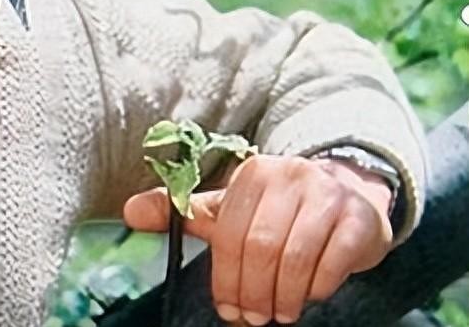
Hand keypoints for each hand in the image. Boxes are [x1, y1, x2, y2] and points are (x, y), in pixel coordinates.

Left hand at [123, 154, 393, 324]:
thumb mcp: (231, 206)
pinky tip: (307, 296)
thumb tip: (129, 211)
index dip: (224, 276)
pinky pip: (332, 264)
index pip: (228, 231)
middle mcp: (289, 175)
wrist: (347, 196)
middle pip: (261, 246)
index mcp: (252, 173)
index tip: (227, 308)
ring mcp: (327, 194)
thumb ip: (183, 210)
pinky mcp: (358, 218)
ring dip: (283, 296)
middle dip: (253, 291)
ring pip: (295, 258)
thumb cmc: (278, 208)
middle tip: (253, 318)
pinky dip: (316, 288)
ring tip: (279, 313)